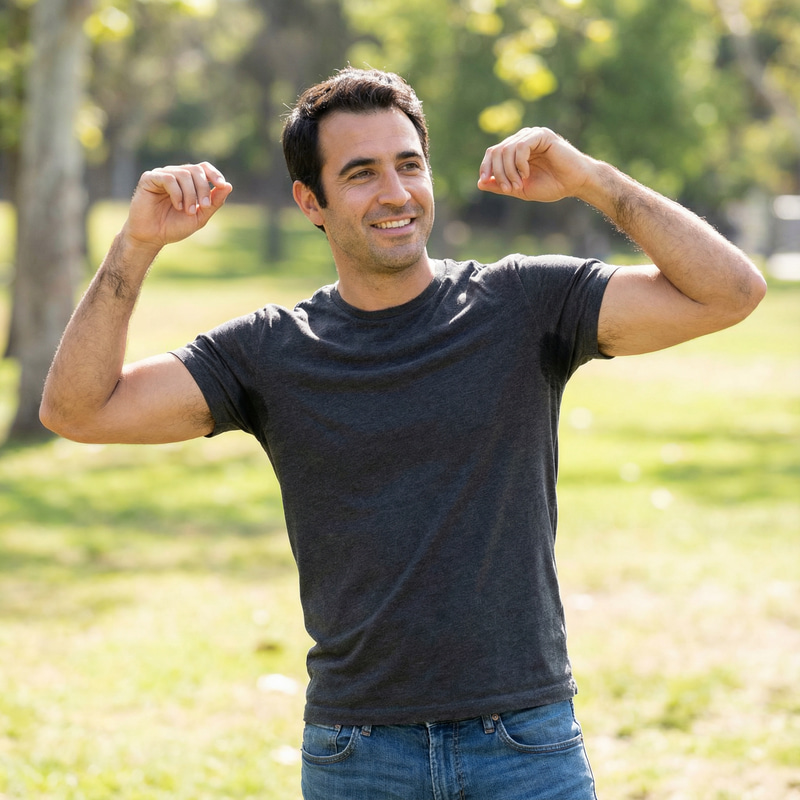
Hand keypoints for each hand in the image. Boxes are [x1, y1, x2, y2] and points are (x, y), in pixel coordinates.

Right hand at [123, 162, 232, 249]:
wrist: (152, 237)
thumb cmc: (174, 227)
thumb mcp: (200, 216)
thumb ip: (214, 202)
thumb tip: (228, 185)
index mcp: (188, 182)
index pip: (203, 168)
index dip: (214, 173)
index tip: (221, 185)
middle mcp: (175, 175)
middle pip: (196, 170)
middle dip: (203, 188)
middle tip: (203, 206)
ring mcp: (162, 175)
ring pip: (184, 174)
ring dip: (190, 194)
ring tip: (188, 211)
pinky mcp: (149, 178)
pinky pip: (168, 178)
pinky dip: (177, 193)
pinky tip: (177, 206)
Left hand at [477, 127, 594, 202]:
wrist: (575, 183)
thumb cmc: (551, 185)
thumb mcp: (520, 189)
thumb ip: (501, 185)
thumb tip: (479, 183)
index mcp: (516, 150)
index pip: (493, 152)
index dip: (485, 166)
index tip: (483, 181)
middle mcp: (522, 139)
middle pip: (497, 151)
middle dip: (498, 173)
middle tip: (508, 189)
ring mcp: (532, 135)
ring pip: (507, 149)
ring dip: (508, 171)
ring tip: (519, 185)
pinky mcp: (542, 135)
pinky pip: (520, 147)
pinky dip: (519, 163)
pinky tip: (526, 174)